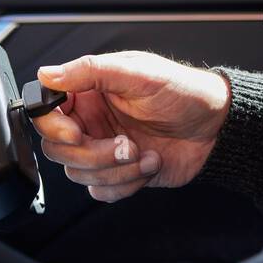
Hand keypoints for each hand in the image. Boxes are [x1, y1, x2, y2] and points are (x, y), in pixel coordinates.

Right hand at [33, 51, 231, 201]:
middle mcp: (91, 121)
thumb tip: (47, 74)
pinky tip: (149, 164)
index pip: (46, 113)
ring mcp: (104, 149)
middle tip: (126, 144)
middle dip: (94, 154)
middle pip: (59, 150)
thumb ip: (89, 71)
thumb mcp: (137, 73)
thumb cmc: (182, 92)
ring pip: (79, 174)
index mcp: (89, 92)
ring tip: (145, 153)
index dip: (55, 129)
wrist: (216, 127)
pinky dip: (125, 184)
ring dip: (116, 170)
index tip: (78, 133)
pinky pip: (101, 191)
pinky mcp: (119, 173)